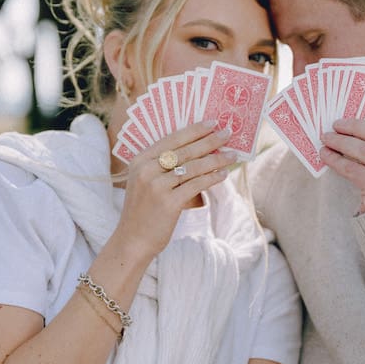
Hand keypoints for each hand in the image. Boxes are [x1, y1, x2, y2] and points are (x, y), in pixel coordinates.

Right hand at [116, 120, 235, 260]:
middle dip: (209, 141)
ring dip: (216, 160)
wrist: (133, 240)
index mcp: (140, 160)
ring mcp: (157, 186)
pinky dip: (212, 179)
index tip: (212, 123)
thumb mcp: (145, 182)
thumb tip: (198, 151)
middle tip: (228, 133)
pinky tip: (223, 175)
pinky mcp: (169, 202)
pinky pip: (196, 185)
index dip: (194, 130)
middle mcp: (147, 170)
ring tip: (232, 155)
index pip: (171, 139)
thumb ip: (163, 166)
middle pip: (185, 150)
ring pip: (193, 167)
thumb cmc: (144, 210)